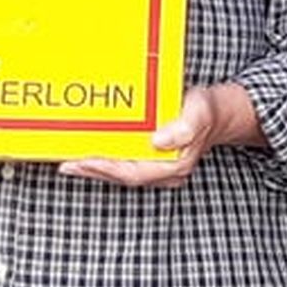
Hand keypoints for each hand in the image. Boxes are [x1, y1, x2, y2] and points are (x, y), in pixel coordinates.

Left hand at [60, 81, 257, 187]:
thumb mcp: (199, 112)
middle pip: (122, 175)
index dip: (106, 168)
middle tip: (66, 163)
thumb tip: (159, 140)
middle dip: (93, 170)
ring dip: (96, 167)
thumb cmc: (209, 111)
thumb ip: (184, 126)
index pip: (133, 172)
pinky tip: (91, 153)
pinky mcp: (154, 158)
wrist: (221, 113)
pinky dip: (107, 159)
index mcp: (174, 164)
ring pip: (122, 172)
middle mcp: (164, 171)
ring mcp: (159, 167)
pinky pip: (126, 163)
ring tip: (71, 161)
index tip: (83, 161)